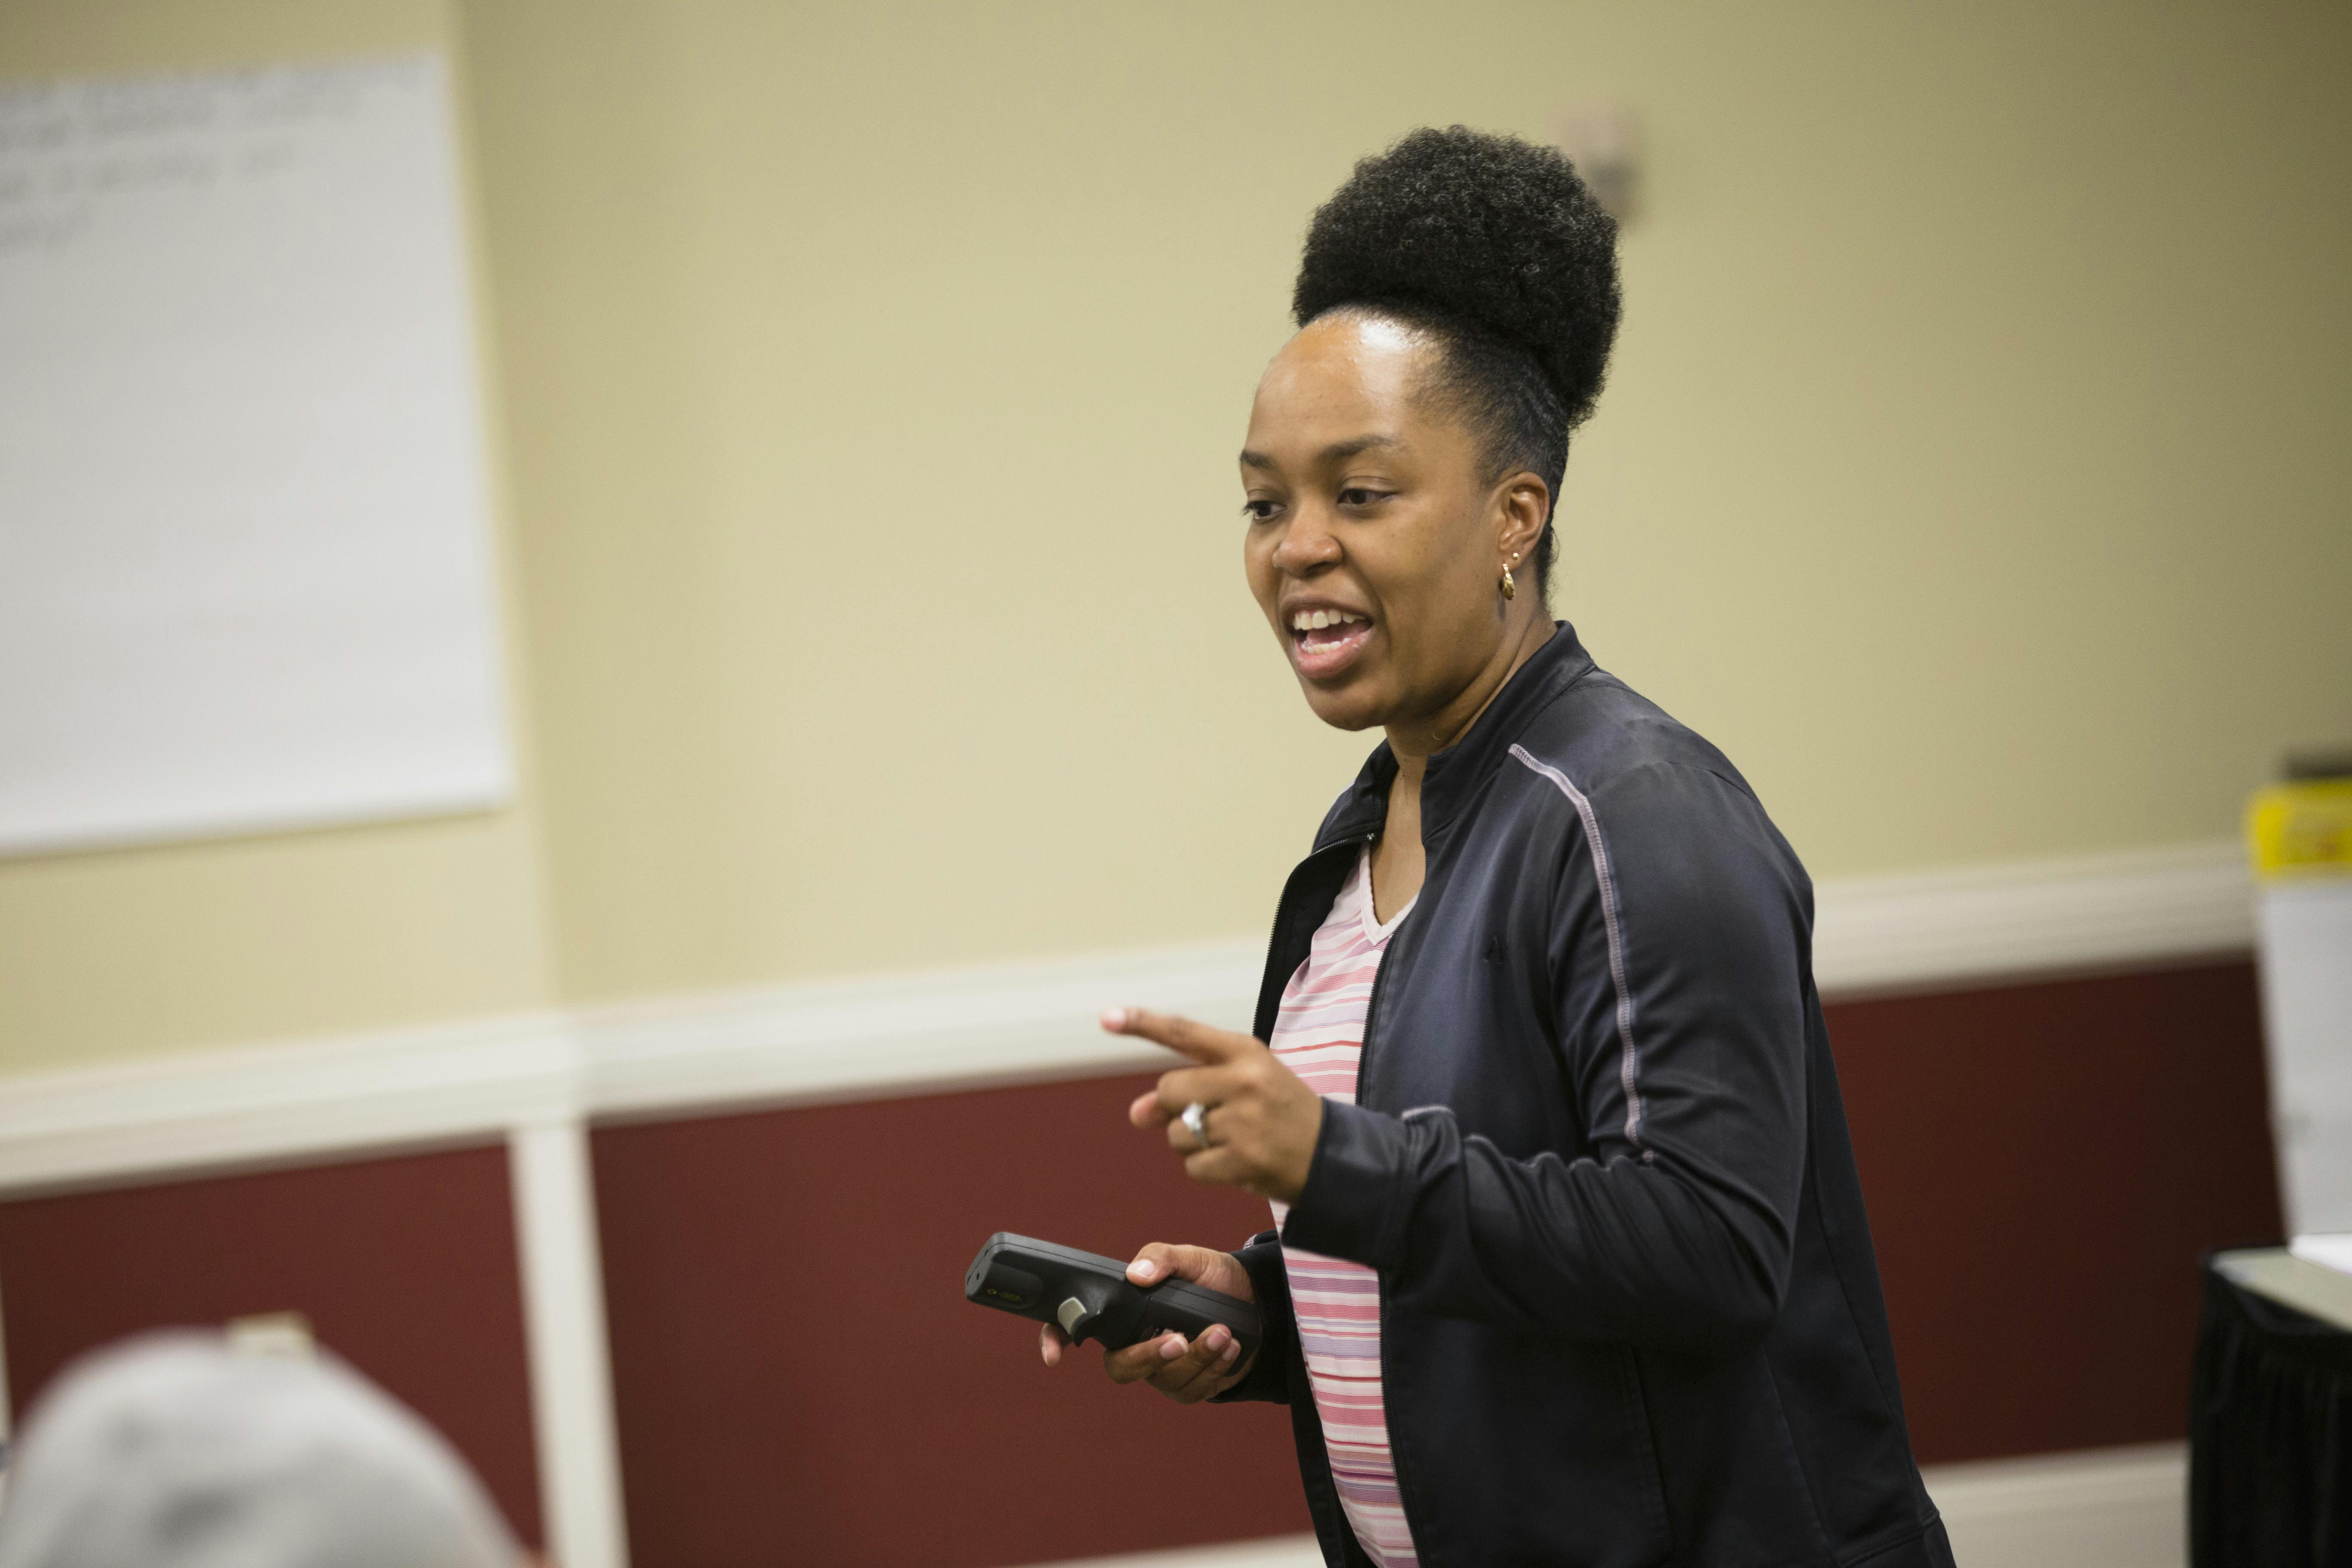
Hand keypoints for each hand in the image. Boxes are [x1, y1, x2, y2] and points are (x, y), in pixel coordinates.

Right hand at [1037, 1242, 1255, 1402]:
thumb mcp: (1191, 1258)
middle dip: (1150, 1356)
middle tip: (1180, 1339)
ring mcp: (1161, 1371)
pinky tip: (1231, 1346)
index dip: (1056, 1340)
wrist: (1255, 1302)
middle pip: (1121, 1367)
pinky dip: (1215, 1367)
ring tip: (1224, 1332)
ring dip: (1198, 1357)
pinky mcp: (1188, 1387)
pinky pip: (1192, 1390)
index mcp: (1126, 1313)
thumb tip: (1135, 1274)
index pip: (1078, 1328)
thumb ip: (1162, 1257)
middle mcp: (1136, 1344)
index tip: (1053, 1356)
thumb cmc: (1212, 1278)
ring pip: (1164, 1380)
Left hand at [1104, 1007, 1321, 1202]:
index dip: (1143, 1024)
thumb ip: (1189, 1088)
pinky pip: (1192, 1167)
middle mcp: (1244, 1081)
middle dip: (1173, 1109)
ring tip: (1228, 1140)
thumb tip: (1136, 1112)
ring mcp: (1244, 1122)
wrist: (1331, 1154)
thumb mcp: (1243, 1084)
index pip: (1185, 1033)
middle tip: (1206, 1116)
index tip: (1107, 1017)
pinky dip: (1204, 1170)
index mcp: (1246, 1052)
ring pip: (1176, 1134)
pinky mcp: (1243, 1160)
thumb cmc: (1280, 1111)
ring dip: (1190, 1144)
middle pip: (1169, 1090)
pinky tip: (1233, 1163)